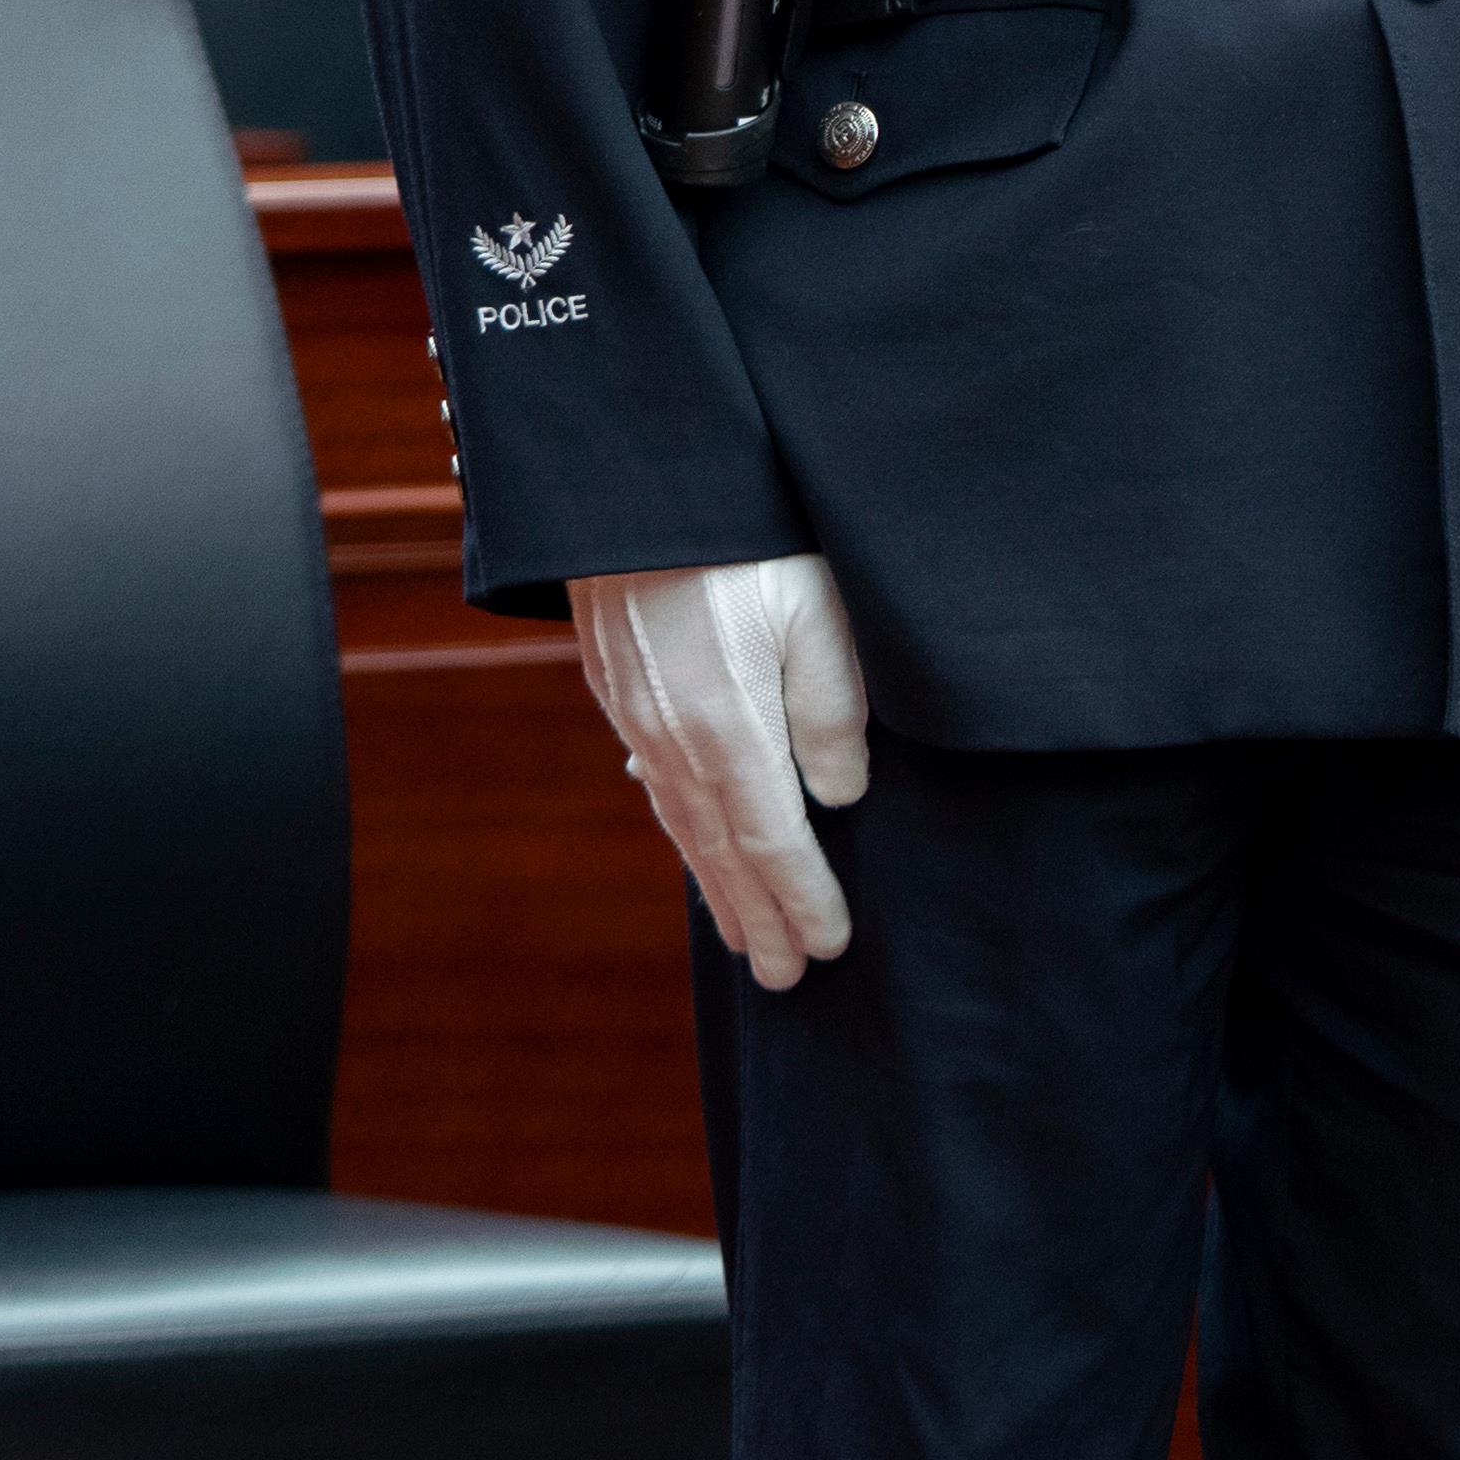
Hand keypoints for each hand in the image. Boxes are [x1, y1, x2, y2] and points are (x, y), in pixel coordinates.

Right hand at [570, 557, 867, 984]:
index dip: (802, 898)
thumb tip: (839, 797)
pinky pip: (655, 779)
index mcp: (726, 728)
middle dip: (755, 916)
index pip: (774, 839)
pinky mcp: (620, 687)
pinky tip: (693, 837)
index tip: (830, 947)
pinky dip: (681, 823)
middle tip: (785, 978)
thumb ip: (832, 708)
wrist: (639, 481)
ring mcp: (636, 715)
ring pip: (682, 820)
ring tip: (741, 932)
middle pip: (721, 850)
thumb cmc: (749, 537)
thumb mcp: (817, 610)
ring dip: (714, 882)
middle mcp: (671, 738)